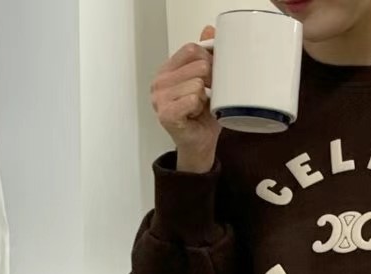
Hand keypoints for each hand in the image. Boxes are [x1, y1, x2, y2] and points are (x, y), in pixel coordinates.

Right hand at [151, 26, 219, 173]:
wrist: (200, 145)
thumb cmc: (202, 116)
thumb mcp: (209, 81)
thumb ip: (207, 55)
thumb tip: (209, 31)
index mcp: (167, 70)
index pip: (192, 49)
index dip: (208, 61)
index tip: (210, 78)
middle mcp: (159, 82)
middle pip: (198, 65)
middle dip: (210, 82)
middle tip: (205, 98)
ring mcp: (159, 98)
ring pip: (197, 83)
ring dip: (204, 98)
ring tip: (198, 109)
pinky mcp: (165, 113)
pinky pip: (192, 98)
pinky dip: (199, 108)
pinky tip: (194, 116)